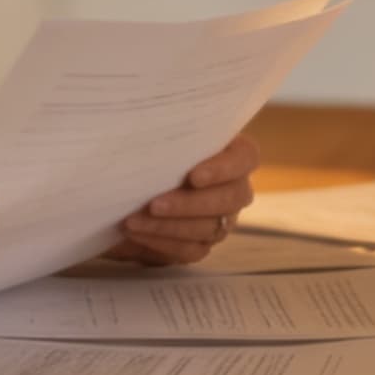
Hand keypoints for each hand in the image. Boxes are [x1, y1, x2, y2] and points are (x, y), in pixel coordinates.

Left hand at [99, 132, 259, 266]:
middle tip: (154, 204)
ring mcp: (222, 219)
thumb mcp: (157, 133)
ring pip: (209, 228)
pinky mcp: (202, 242)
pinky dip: (162, 243)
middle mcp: (234, 188)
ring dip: (168, 226)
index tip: (194, 176)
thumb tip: (142, 124)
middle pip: (230, 199)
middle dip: (189, 204)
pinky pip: (191, 250)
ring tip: (132, 220)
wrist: (129, 183)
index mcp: (232, 153)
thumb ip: (162, 129)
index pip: (245, 157)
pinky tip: (136, 234)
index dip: (224, 168)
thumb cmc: (149, 148)